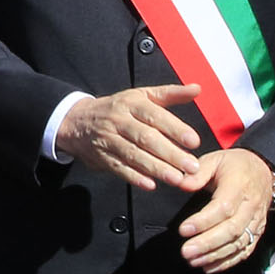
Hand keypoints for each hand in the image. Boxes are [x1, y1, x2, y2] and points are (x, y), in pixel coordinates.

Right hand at [54, 85, 204, 191]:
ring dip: (156, 168)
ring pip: (133, 154)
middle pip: (146, 138)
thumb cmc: (117, 108)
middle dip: (170, 153)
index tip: (194, 141)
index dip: (175, 129)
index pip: (155, 116)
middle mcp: (118, 120)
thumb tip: (197, 89)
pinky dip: (134, 177)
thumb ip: (170, 94)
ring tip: (177, 178)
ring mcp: (108, 139)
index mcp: (131, 103)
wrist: (76, 120)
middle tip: (192, 166)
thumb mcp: (141, 95)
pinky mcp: (101, 156)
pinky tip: (150, 184)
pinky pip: (118, 168)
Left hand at [177, 147, 274, 273]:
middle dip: (207, 243)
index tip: (183, 230)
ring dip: (215, 255)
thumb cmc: (234, 166)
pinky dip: (228, 262)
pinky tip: (208, 267)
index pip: (223, 208)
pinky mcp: (257, 232)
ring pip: (238, 243)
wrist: (264, 171)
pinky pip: (245, 250)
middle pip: (231, 230)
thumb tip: (182, 184)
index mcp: (239, 186)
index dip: (203, 221)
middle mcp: (251, 207)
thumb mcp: (215, 159)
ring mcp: (256, 222)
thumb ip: (198, 173)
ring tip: (192, 261)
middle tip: (185, 252)